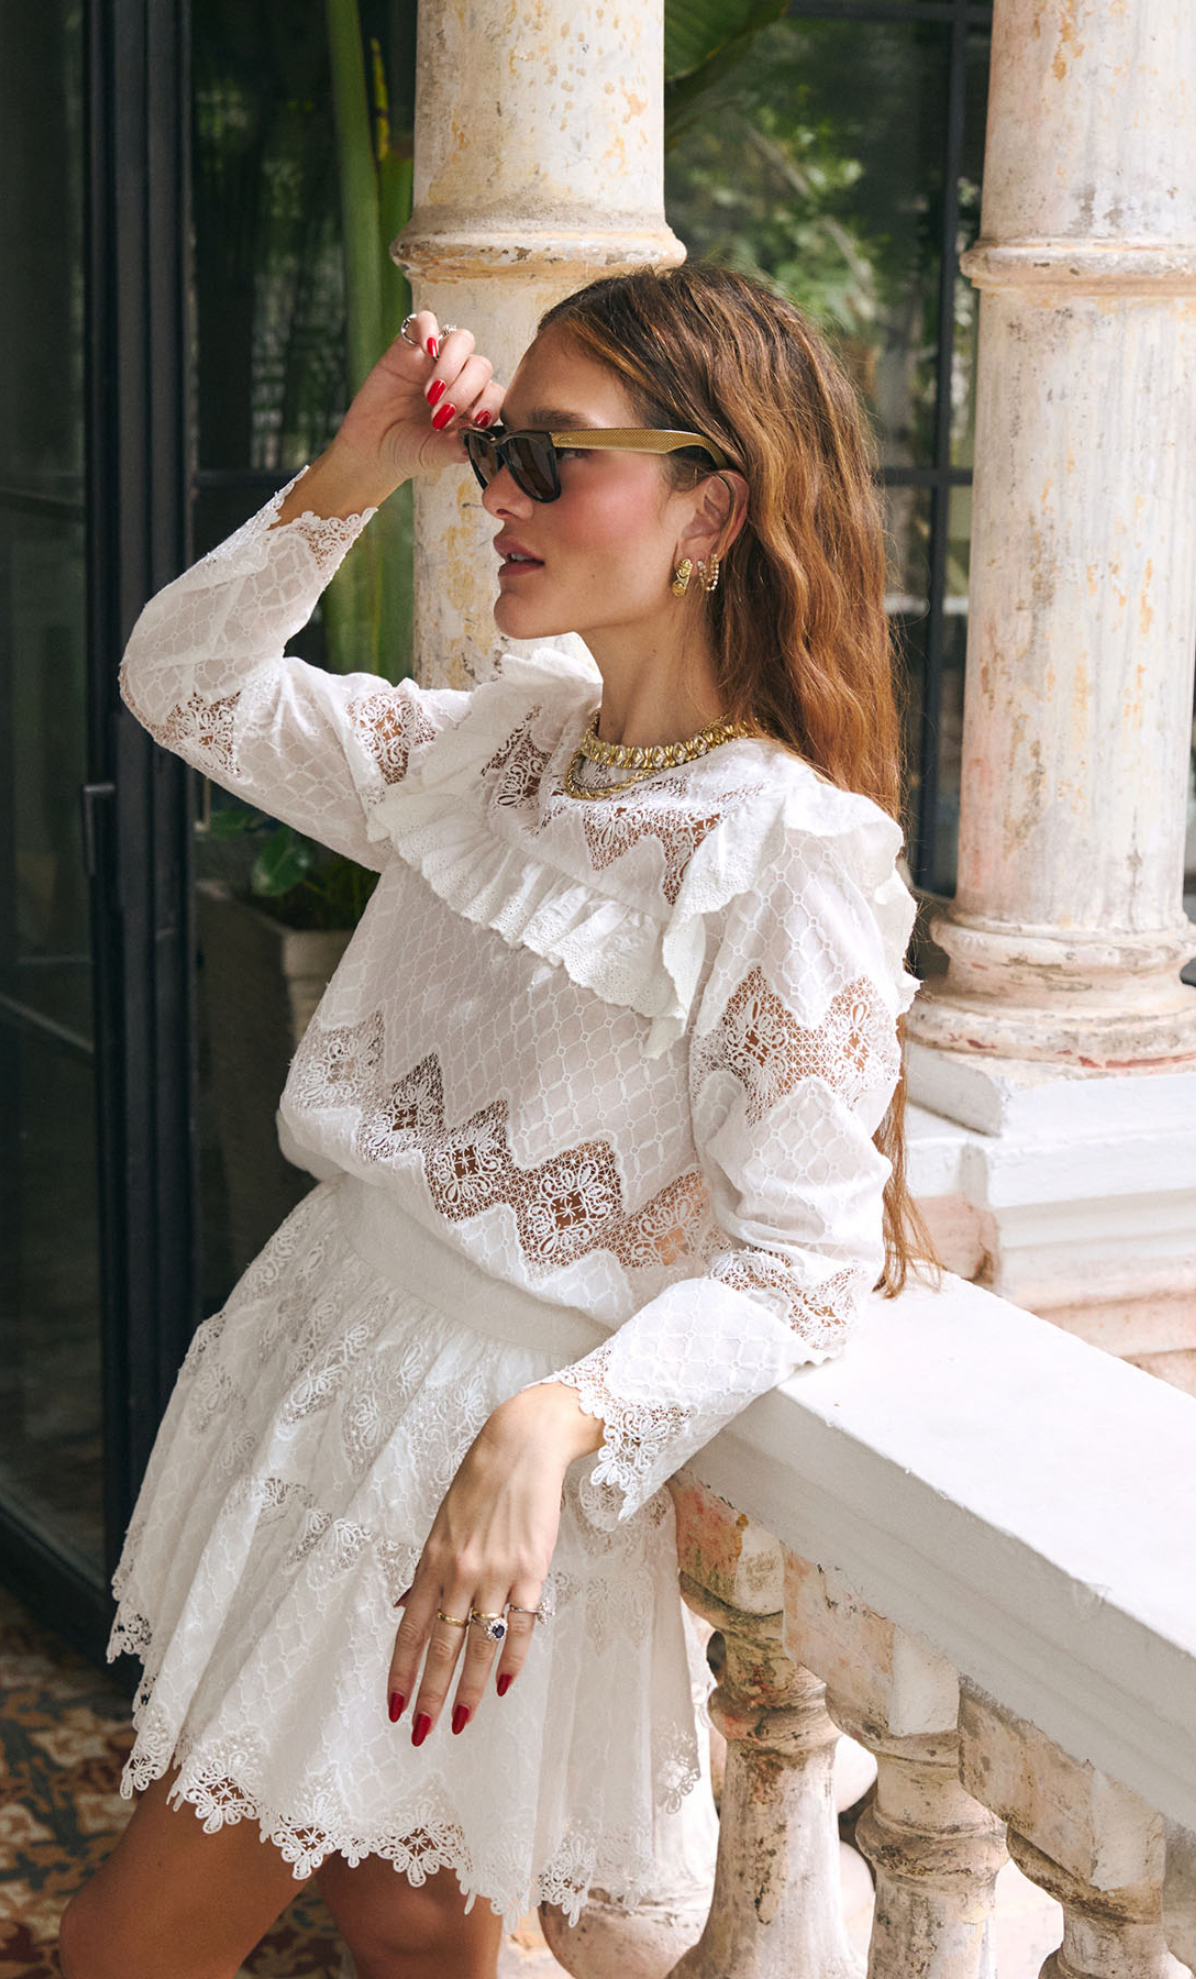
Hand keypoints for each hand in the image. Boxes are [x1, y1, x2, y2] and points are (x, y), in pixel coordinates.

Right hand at [331, 308, 504, 494]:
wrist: (371, 449)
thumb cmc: (407, 451)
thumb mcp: (436, 454)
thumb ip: (459, 446)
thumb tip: (480, 440)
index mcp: (473, 405)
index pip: (496, 392)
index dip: (491, 403)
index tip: (476, 420)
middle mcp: (459, 379)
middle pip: (480, 366)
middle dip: (464, 391)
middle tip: (440, 416)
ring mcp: (435, 361)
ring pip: (461, 341)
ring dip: (451, 365)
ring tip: (431, 393)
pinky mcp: (409, 347)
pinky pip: (425, 321)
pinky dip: (429, 328)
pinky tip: (425, 349)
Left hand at [386, 1383, 603, 1744]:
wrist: (521, 1447)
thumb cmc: (480, 1483)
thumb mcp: (441, 1525)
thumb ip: (428, 1571)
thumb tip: (408, 1608)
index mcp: (432, 1562)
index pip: (411, 1631)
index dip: (401, 1672)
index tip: (394, 1707)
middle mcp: (460, 1573)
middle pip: (442, 1647)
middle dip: (431, 1695)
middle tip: (422, 1733)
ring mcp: (497, 1574)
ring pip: (479, 1644)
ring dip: (470, 1688)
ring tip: (462, 1722)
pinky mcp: (532, 1570)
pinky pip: (520, 1625)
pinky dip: (511, 1658)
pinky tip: (503, 1684)